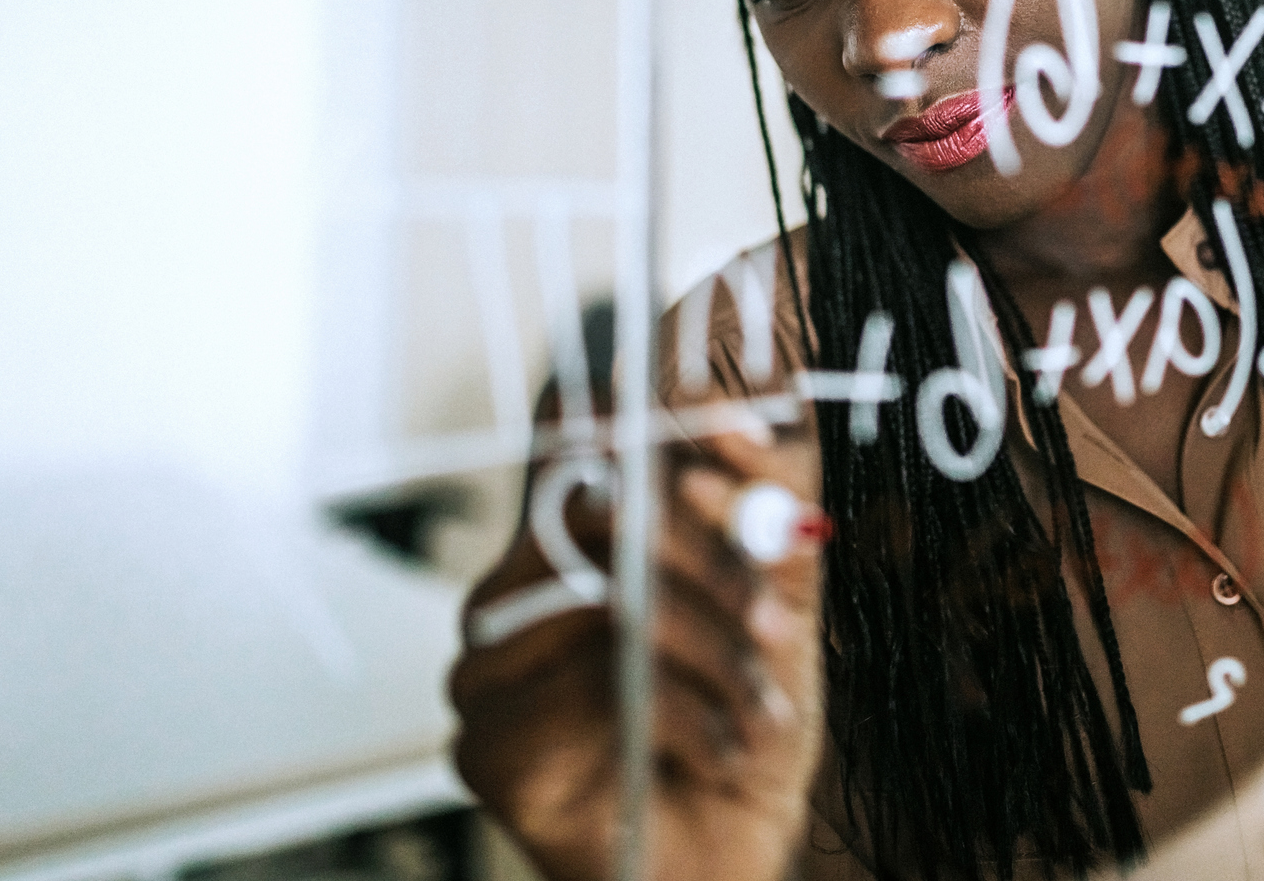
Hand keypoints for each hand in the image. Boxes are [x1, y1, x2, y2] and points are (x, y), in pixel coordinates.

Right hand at [449, 424, 825, 880]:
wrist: (719, 858)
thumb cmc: (736, 730)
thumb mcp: (777, 605)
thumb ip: (773, 514)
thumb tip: (766, 428)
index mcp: (572, 544)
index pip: (589, 445)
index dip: (657, 424)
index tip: (734, 428)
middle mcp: (514, 591)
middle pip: (602, 520)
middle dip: (711, 565)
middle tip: (776, 618)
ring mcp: (487, 667)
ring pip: (603, 607)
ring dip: (710, 658)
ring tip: (764, 709)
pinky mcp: (486, 743)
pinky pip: (588, 695)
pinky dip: (680, 721)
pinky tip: (723, 751)